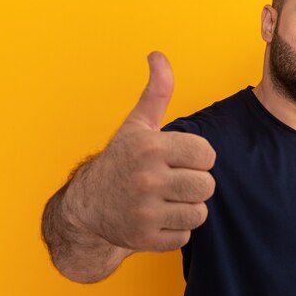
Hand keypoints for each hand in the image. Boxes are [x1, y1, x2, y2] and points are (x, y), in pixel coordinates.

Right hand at [70, 52, 215, 251]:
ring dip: (188, 207)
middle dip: (195, 184)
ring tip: (168, 200)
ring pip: (199, 212)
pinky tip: (158, 218)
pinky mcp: (145, 239)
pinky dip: (176, 229)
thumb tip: (158, 55)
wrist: (88, 205)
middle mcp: (147, 180)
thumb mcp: (138, 125)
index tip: (182, 159)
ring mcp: (145, 212)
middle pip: (207, 186)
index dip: (198, 158)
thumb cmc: (121, 160)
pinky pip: (185, 235)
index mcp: (151, 148)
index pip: (207, 155)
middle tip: (175, 181)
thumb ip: (156, 92)